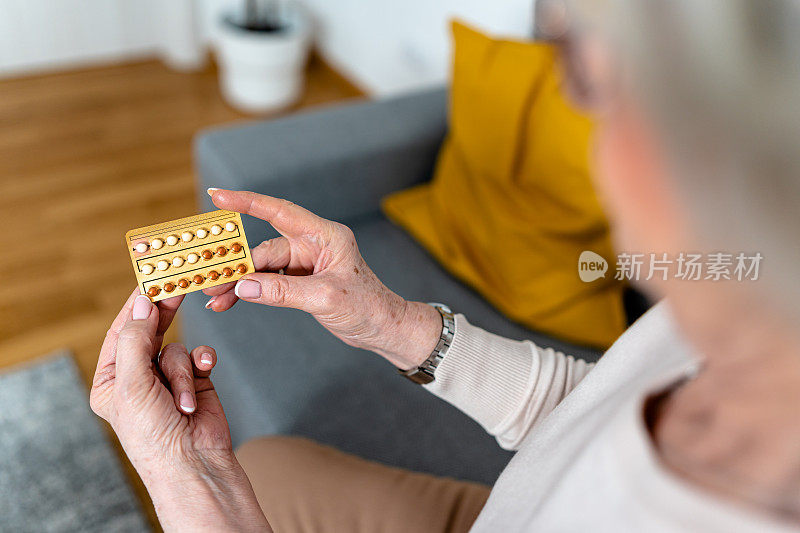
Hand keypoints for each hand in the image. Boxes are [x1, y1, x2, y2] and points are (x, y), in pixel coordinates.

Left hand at [91, 289, 270, 531]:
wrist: (194, 464)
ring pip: (178, 347)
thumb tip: (142, 305)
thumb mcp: (133, 385)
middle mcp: (139, 377)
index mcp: (112, 380)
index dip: (135, 305)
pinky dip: (203, 365)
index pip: (121, 332)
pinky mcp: (196, 380)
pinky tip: (205, 375)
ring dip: (183, 370)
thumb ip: (136, 340)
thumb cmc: (154, 436)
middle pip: (150, 333)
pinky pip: (201, 355)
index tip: (149, 278)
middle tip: (176, 288)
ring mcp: (168, 379)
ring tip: (182, 398)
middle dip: (163, 317)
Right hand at [203, 189, 440, 368]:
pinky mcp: (300, 282)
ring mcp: (305, 263)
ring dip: (239, 282)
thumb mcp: (325, 299)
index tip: (218, 195)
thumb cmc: (368, 307)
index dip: (248, 202)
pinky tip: (231, 300)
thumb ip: (283, 292)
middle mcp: (313, 245)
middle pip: (265, 249)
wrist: (383, 329)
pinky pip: (268, 282)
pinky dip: (250, 291)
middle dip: (236, 266)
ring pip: (262, 268)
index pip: (281, 212)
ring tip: (215, 298)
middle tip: (210, 282)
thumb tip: (244, 285)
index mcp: (325, 236)